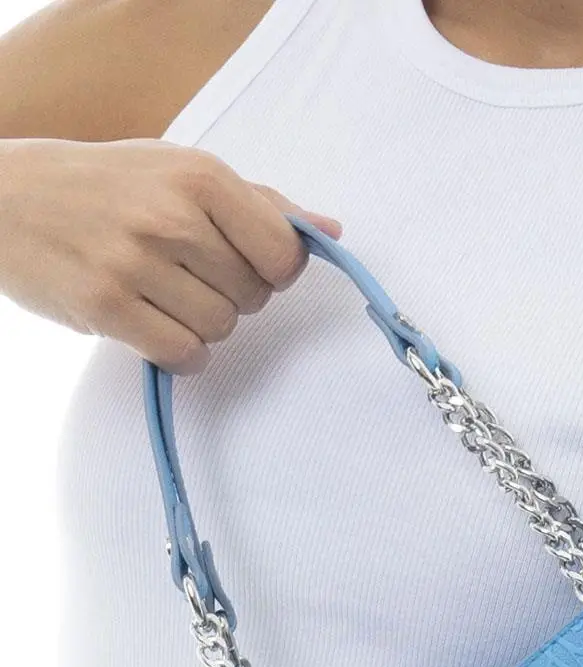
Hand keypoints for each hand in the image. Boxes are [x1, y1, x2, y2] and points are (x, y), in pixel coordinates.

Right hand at [0, 135, 341, 370]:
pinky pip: (183, 356)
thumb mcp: (181, 172)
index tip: (246, 262)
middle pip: (254, 297)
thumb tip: (328, 230)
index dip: (274, 270)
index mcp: (199, 176)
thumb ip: (259, 204)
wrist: (8, 197)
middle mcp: (171, 216)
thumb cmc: (106, 185)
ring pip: (220, 329)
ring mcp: (136, 263)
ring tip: (164, 295)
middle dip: (232, 295)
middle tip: (189, 274)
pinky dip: (180, 354)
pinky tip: (155, 327)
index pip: (284, 254)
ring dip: (202, 325)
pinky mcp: (107, 307)